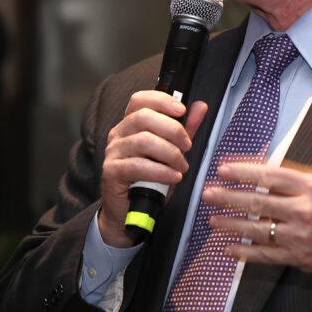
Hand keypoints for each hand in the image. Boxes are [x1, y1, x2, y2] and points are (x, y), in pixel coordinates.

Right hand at [98, 91, 207, 246]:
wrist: (130, 212)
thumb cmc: (151, 180)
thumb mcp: (171, 152)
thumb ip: (185, 129)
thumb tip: (200, 106)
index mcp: (130, 124)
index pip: (140, 99)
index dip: (161, 100)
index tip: (182, 110)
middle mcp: (118, 134)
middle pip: (143, 117)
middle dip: (172, 129)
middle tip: (188, 146)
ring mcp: (113, 152)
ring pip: (143, 141)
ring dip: (170, 153)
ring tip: (182, 166)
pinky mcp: (111, 172)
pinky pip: (137, 166)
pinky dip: (160, 171)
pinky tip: (173, 177)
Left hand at [203, 104, 311, 277]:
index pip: (271, 176)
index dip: (244, 173)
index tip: (223, 169)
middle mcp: (304, 211)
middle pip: (258, 203)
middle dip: (229, 198)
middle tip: (207, 194)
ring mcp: (301, 236)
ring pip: (258, 230)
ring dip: (232, 225)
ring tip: (212, 221)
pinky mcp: (301, 257)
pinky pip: (267, 255)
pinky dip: (247, 253)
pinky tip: (230, 249)